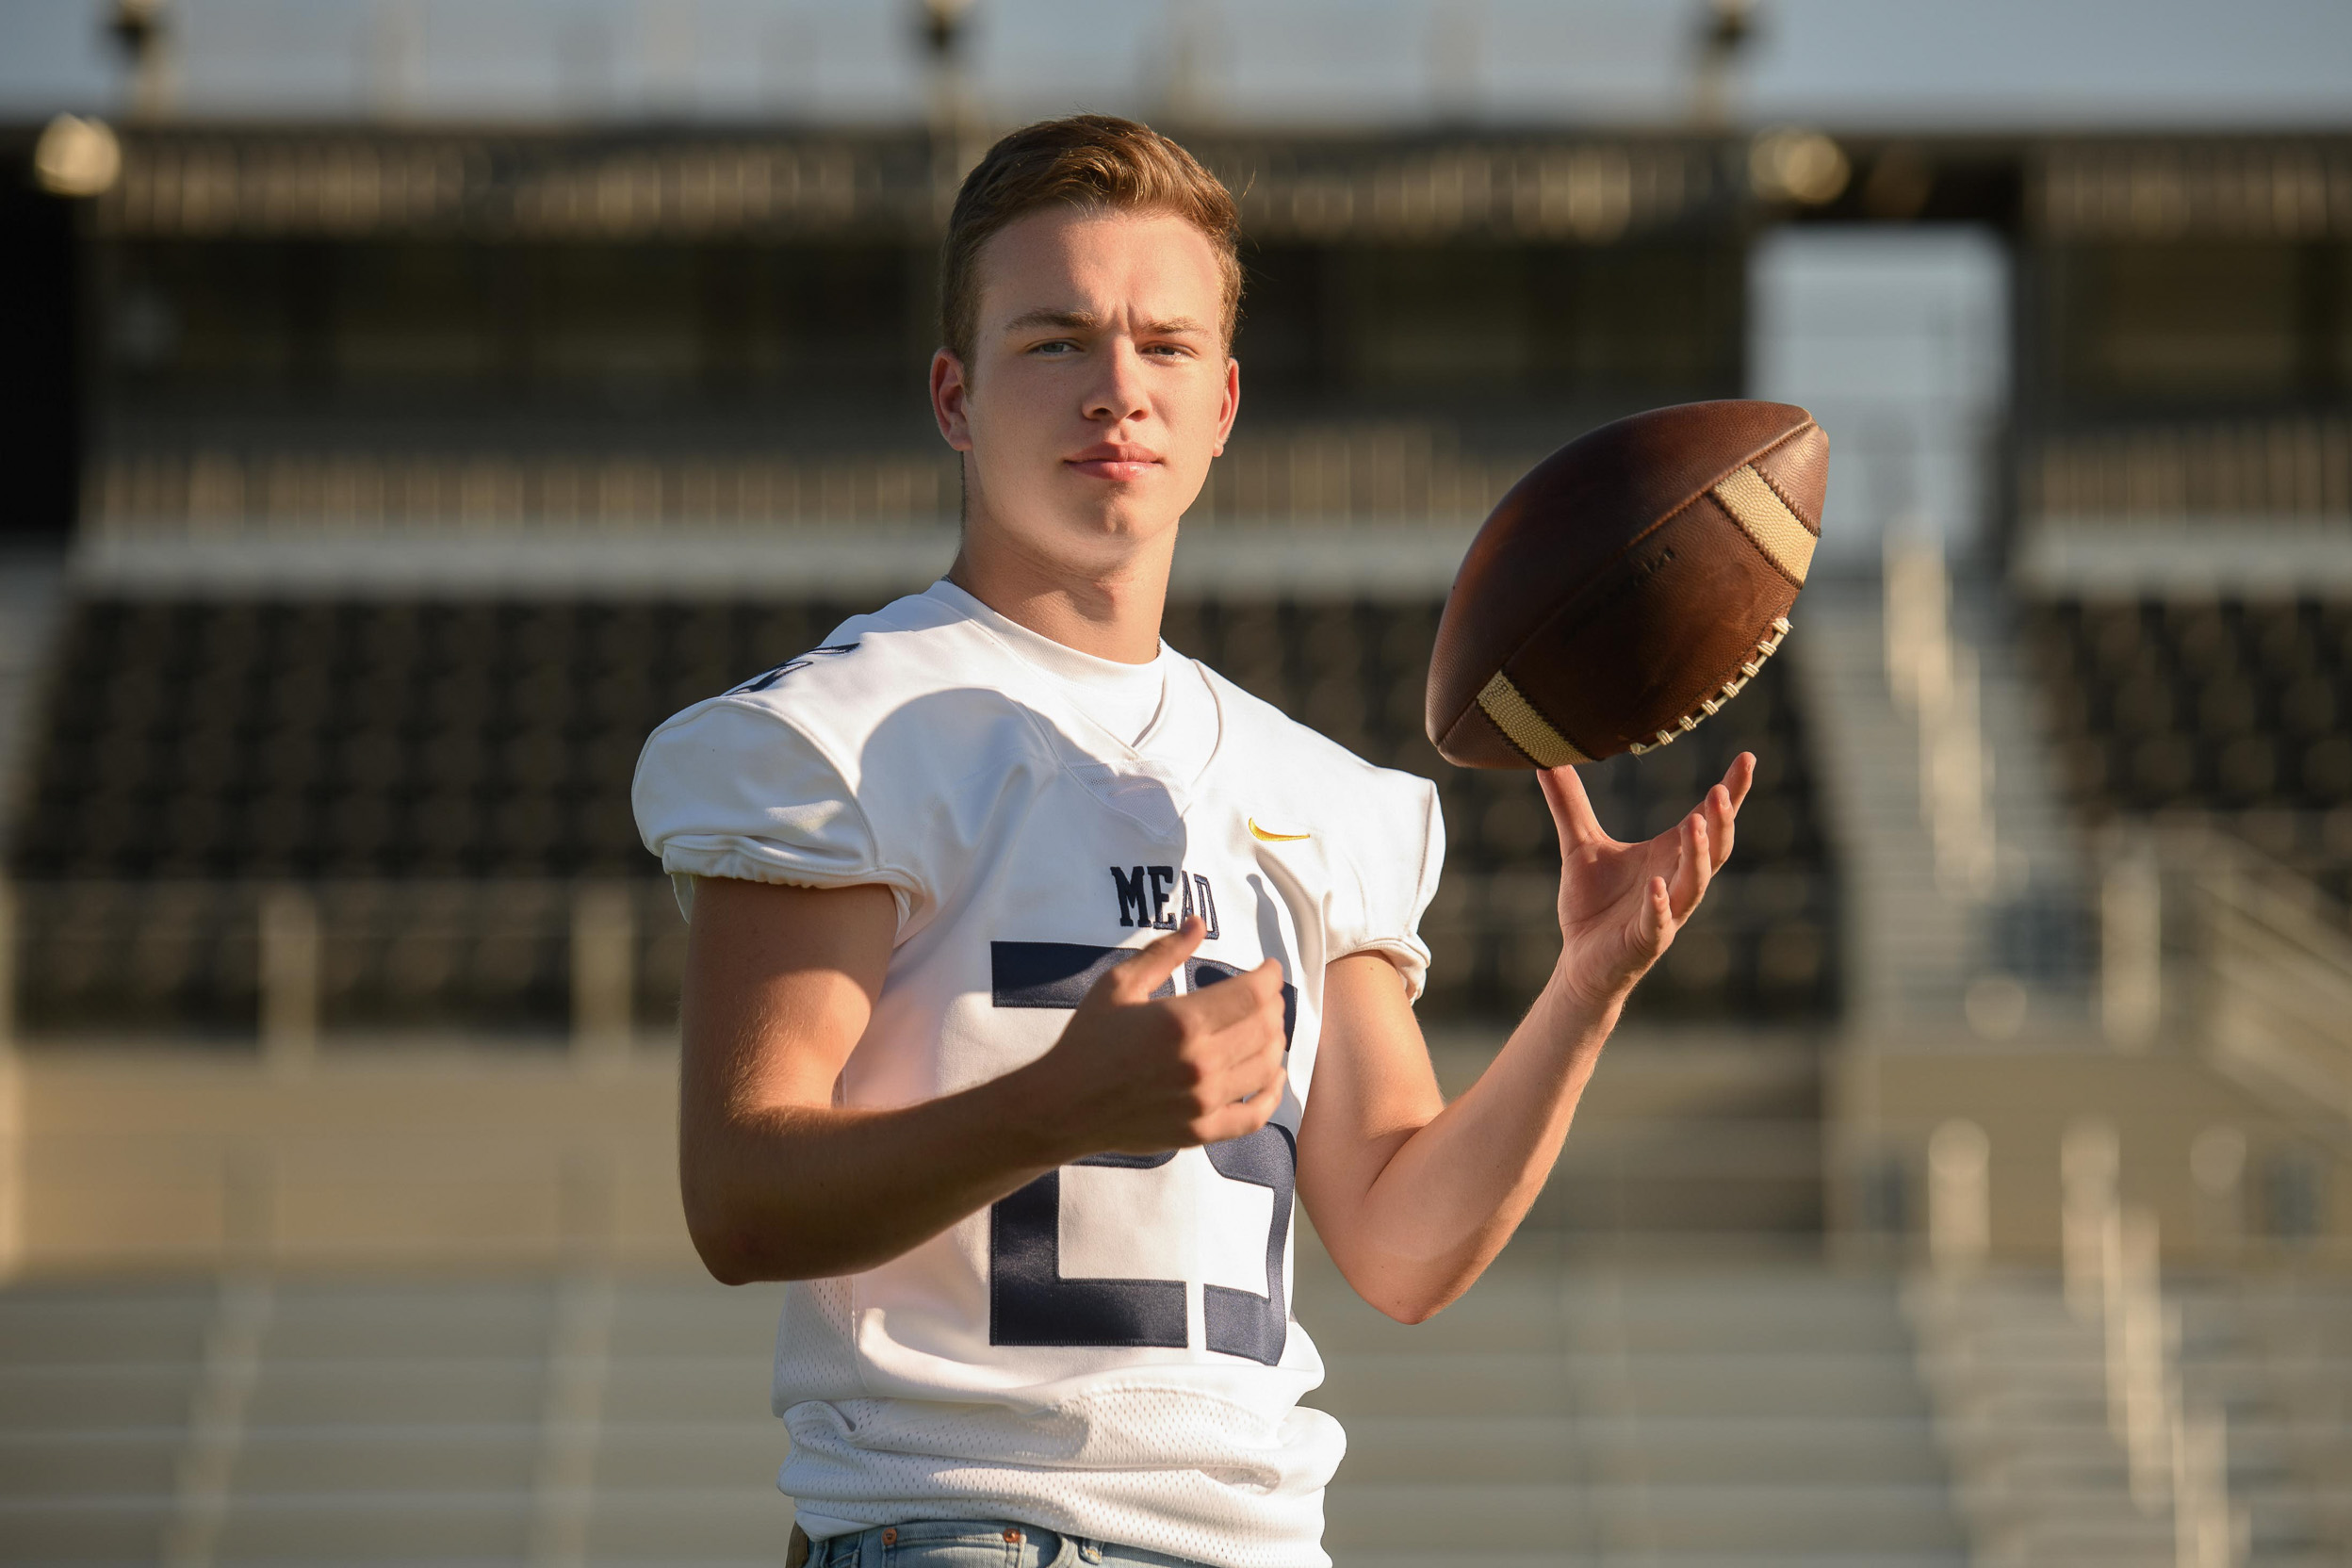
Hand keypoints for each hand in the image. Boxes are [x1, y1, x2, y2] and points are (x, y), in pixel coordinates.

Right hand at [1028, 917, 1289, 1155]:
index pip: (1253, 993)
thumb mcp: (1118, 985)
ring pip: (1267, 1066)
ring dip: (1275, 1042)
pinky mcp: (1201, 1132)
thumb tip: (1199, 923)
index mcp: (1181, 1021)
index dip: (1270, 976)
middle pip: (1266, 1027)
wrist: (1061, 1106)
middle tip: (1265, 995)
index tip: (1269, 968)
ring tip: (1267, 1028)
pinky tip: (1275, 1075)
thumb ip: (1163, 953)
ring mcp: (1203, 1102)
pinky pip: (1255, 1115)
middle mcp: (1199, 1062)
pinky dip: (1273, 1094)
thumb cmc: (1086, 1041)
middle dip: (1273, 1004)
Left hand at [1538, 751, 1753, 1012]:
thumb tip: (1548, 759)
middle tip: (1721, 791)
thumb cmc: (1592, 904)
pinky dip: (1659, 905)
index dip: (1731, 791)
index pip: (1708, 820)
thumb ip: (1569, 804)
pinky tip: (1657, 886)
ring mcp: (1666, 914)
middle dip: (1721, 821)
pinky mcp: (1644, 941)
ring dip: (1698, 856)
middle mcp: (1676, 882)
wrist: (1579, 962)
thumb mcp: (1579, 845)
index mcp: (1669, 856)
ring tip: (1696, 823)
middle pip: (1714, 849)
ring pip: (1694, 884)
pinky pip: (1658, 923)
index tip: (1747, 757)